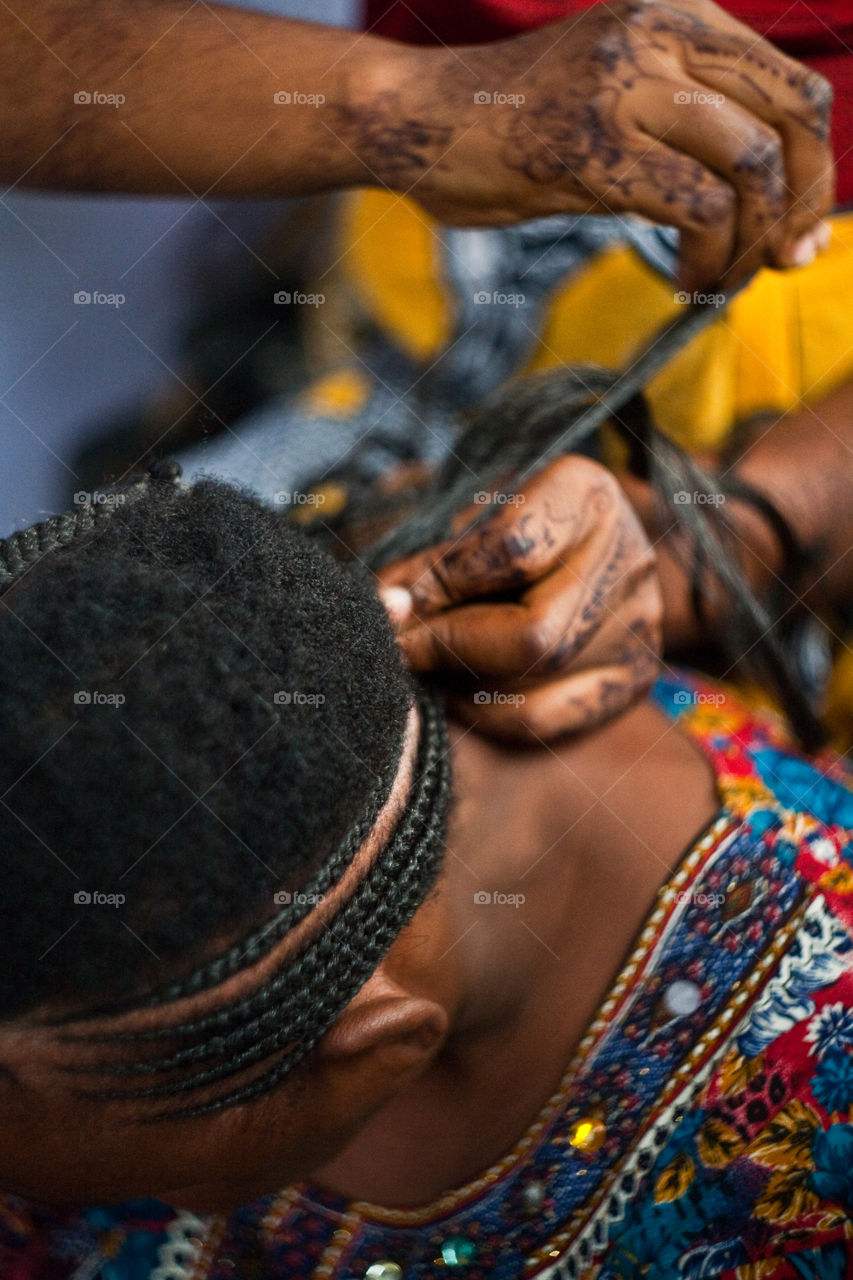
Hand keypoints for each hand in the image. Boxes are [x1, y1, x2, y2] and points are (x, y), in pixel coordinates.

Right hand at [354, 0, 833, 290]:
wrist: (414, 118)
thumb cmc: (509, 124)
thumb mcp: (615, 99)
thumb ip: (685, 126)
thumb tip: (764, 199)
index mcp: (678, 14)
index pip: (792, 90)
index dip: (814, 171)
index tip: (798, 235)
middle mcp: (663, 31)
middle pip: (791, 119)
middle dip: (801, 207)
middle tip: (780, 263)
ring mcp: (626, 84)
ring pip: (751, 165)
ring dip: (751, 243)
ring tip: (718, 281)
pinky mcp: (592, 143)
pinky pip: (697, 206)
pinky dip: (708, 259)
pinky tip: (684, 281)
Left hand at [377, 457, 662, 740]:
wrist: (583, 544)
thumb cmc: (507, 520)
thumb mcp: (470, 513)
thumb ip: (432, 557)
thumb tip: (388, 608)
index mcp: (587, 495)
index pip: (513, 550)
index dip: (443, 582)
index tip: (396, 596)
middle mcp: (627, 560)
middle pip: (534, 635)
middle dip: (450, 644)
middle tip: (402, 645)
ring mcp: (637, 628)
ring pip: (534, 684)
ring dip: (460, 680)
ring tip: (428, 659)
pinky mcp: (630, 679)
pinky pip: (540, 719)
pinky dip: (483, 712)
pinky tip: (458, 688)